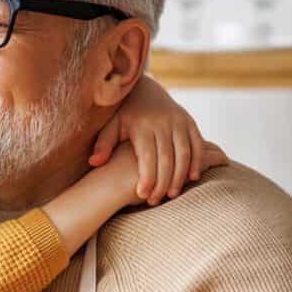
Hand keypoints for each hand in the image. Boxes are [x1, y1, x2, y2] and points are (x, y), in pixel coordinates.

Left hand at [88, 75, 210, 205]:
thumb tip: (94, 162)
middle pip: (167, 158)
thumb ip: (104, 143)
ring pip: (184, 152)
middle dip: (162, 182)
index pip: (147, 156)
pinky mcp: (189, 122)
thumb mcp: (111, 125)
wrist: (145, 90)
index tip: (143, 195)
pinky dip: (197, 161)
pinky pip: (197, 143)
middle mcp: (163, 123)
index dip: (147, 177)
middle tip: (156, 201)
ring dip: (180, 175)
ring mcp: (178, 122)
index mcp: (142, 126)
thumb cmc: (124, 114)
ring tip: (173, 194)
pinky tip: (193, 177)